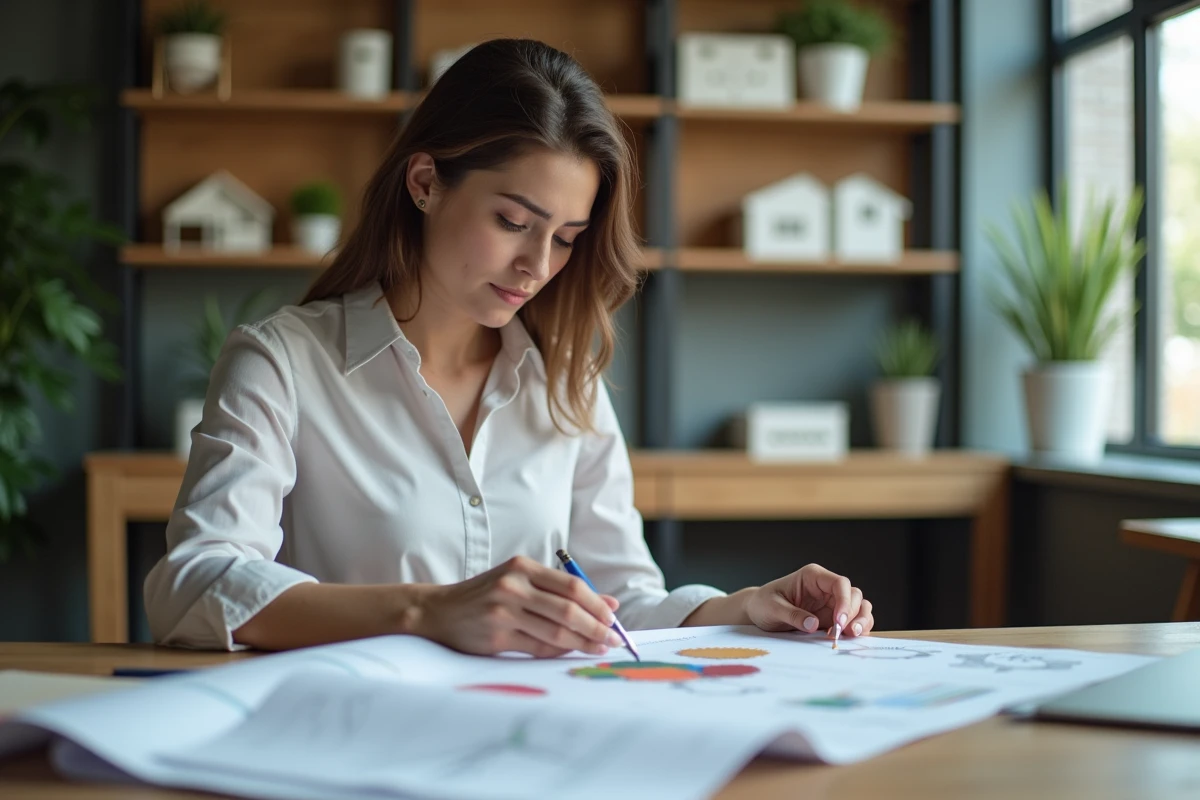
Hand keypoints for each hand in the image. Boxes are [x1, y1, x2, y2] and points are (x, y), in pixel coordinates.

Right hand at [414, 556, 621, 657]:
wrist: (438, 612)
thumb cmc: (486, 597)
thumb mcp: (519, 582)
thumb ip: (559, 592)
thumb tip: (609, 605)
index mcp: (522, 567)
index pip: (571, 586)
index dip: (597, 604)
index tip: (614, 619)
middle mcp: (513, 586)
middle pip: (568, 610)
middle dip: (597, 627)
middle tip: (614, 640)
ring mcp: (503, 611)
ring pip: (556, 632)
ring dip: (583, 643)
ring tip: (600, 649)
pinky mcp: (496, 636)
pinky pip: (538, 648)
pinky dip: (559, 652)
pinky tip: (572, 653)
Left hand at [745, 563, 873, 637]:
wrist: (758, 612)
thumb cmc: (763, 604)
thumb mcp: (772, 608)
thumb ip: (792, 615)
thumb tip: (813, 624)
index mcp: (813, 577)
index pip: (839, 583)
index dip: (845, 601)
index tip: (839, 621)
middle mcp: (826, 588)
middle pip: (853, 595)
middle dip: (854, 614)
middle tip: (845, 633)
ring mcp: (831, 603)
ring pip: (858, 607)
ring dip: (861, 621)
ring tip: (853, 636)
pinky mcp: (832, 618)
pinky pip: (852, 621)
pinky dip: (856, 629)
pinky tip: (849, 640)